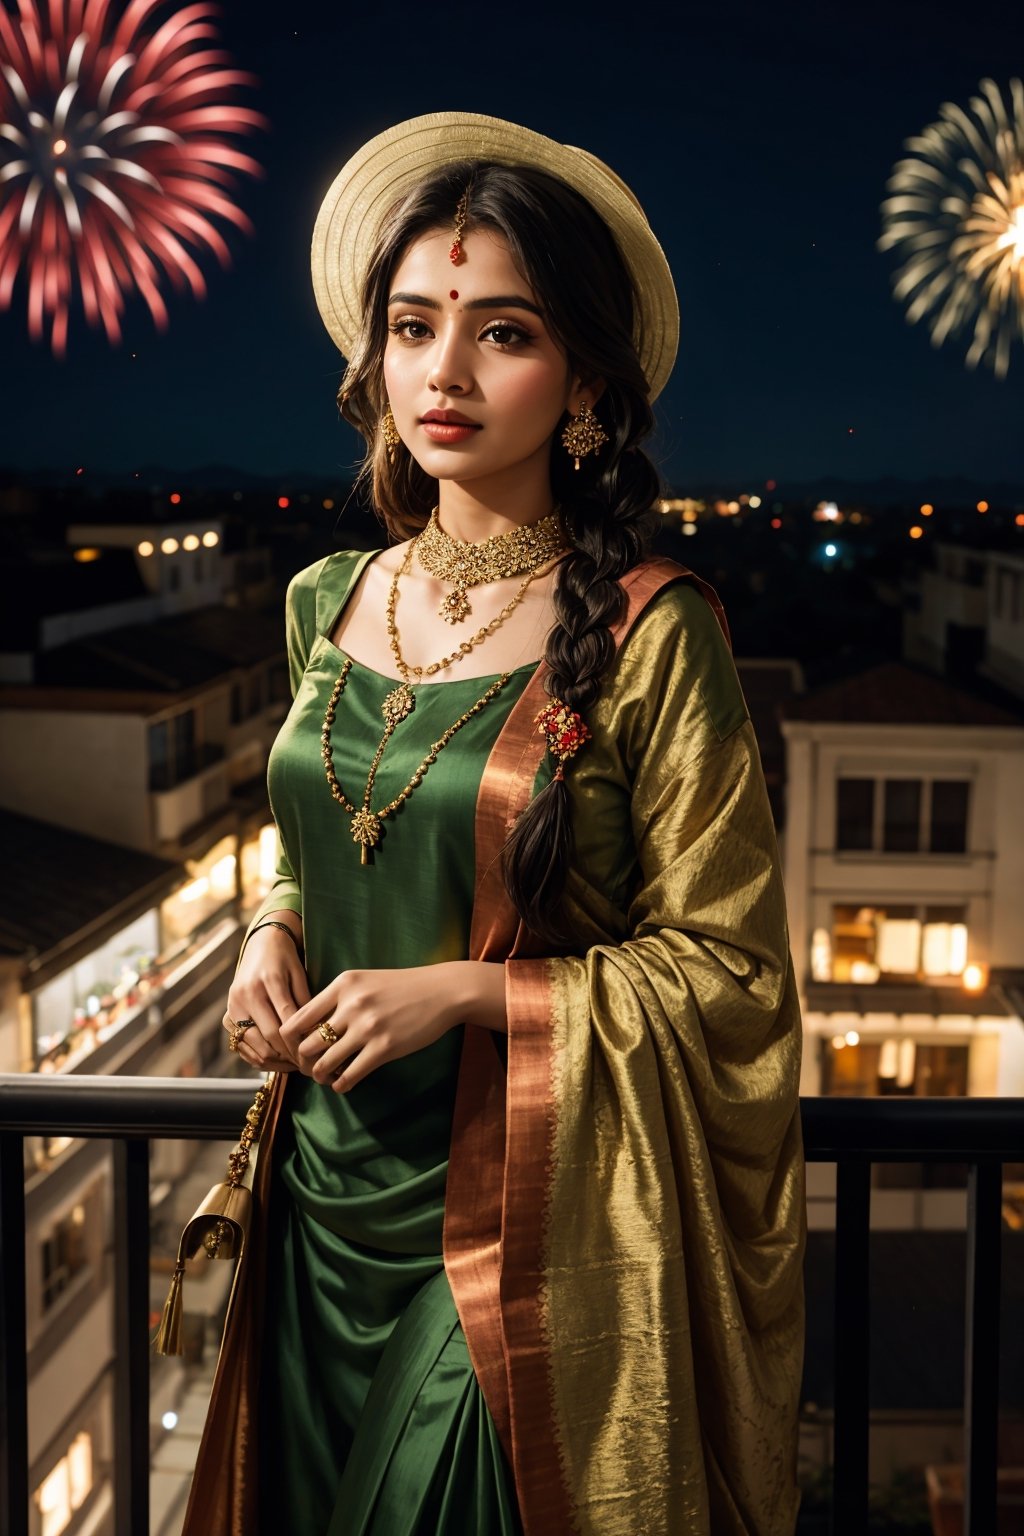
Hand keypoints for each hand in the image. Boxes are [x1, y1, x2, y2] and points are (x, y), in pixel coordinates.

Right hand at [223, 919, 310, 1071]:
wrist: (261, 944)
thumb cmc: (285, 959)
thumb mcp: (299, 974)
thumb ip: (305, 1003)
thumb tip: (315, 1034)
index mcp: (268, 982)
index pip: (286, 1022)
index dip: (301, 1043)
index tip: (316, 1055)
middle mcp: (246, 995)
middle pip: (269, 1037)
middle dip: (290, 1055)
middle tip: (307, 1065)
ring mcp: (233, 1007)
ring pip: (253, 1046)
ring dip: (275, 1060)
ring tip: (294, 1064)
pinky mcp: (226, 1016)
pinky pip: (241, 1047)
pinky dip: (258, 1057)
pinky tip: (277, 1060)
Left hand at [279, 964, 464, 1092]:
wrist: (443, 991)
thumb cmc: (403, 987)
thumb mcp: (365, 981)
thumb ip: (338, 998)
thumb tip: (309, 1027)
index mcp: (343, 985)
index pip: (297, 1018)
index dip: (290, 1041)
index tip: (297, 1050)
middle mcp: (351, 1004)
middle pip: (306, 1044)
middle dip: (304, 1062)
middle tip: (310, 1068)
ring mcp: (368, 1027)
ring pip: (324, 1063)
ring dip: (321, 1076)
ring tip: (326, 1078)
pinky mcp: (385, 1047)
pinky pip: (350, 1075)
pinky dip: (341, 1085)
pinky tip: (344, 1085)